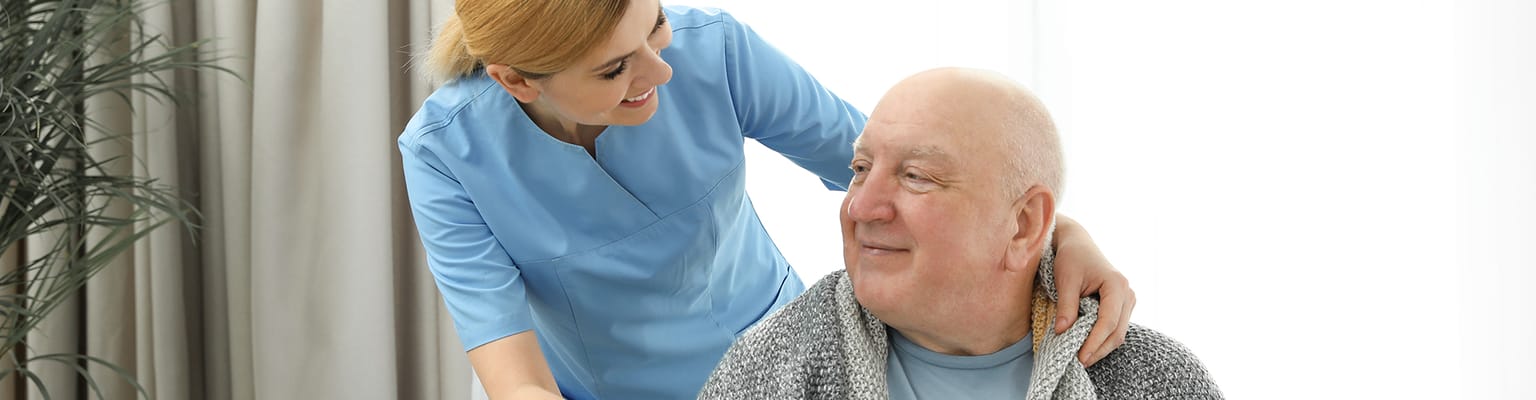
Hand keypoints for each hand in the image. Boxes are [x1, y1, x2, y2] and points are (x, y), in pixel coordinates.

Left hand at [1051, 214, 1134, 366]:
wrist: (1077, 244)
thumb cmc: (1071, 258)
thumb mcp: (1065, 280)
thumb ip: (1066, 306)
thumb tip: (1062, 332)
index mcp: (1117, 285)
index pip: (1108, 322)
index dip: (1094, 342)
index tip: (1080, 357)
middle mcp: (1127, 293)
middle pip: (1117, 332)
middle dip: (1098, 349)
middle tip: (1078, 363)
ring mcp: (1127, 300)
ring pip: (1118, 333)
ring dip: (1101, 347)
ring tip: (1081, 358)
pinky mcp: (1121, 305)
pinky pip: (1115, 327)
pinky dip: (1102, 339)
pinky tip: (1086, 346)